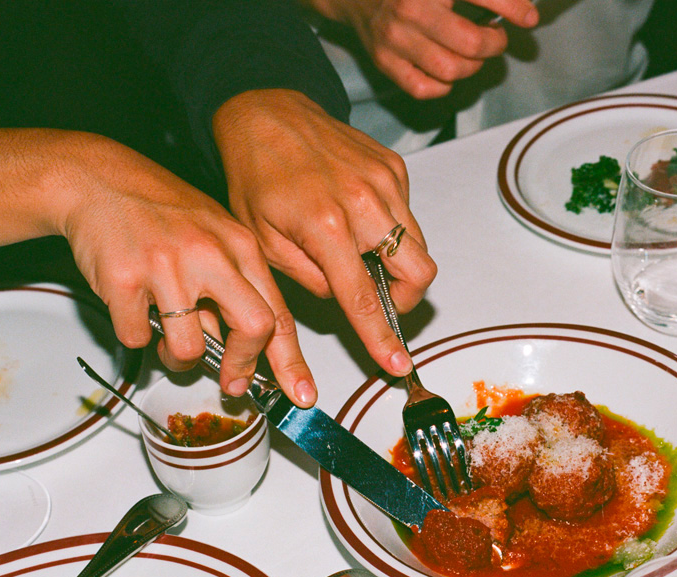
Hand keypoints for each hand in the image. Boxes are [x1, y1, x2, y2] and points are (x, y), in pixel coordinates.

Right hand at [57, 134, 301, 401]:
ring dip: (179, 357)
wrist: (97, 179)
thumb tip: (247, 350)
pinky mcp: (123, 279)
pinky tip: (133, 306)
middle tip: (232, 382)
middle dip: (243, 366)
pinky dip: (135, 334)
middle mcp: (211, 254)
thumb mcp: (214, 237)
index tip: (300, 394)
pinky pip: (137, 337)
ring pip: (191, 347)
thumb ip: (235, 288)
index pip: (278, 313)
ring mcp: (167, 266)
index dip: (291, 361)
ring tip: (169, 337)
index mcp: (240, 246)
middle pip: (253, 328)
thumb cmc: (159, 211)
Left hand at [212, 89, 436, 385]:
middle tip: (379, 299)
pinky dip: (391, 229)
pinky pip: (408, 215)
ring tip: (362, 256)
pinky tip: (359, 219)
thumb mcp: (265, 241)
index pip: (364, 297)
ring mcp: (385, 181)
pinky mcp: (395, 167)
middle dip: (406, 298)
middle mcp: (365, 202)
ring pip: (419, 246)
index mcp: (325, 225)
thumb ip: (310, 280)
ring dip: (400, 265)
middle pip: (418, 272)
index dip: (382, 336)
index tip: (397, 363)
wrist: (266, 114)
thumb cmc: (256, 176)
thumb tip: (344, 299)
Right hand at [307, 0, 537, 97]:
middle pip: (470, 44)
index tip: (529, 18)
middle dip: (493, 44)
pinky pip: (426, 89)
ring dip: (471, 66)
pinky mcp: (385, 61)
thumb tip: (522, 9)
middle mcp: (410, 8)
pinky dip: (443, 85)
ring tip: (472, 53)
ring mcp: (395, 38)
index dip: (513, 8)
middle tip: (495, 38)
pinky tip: (447, 70)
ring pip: (452, 70)